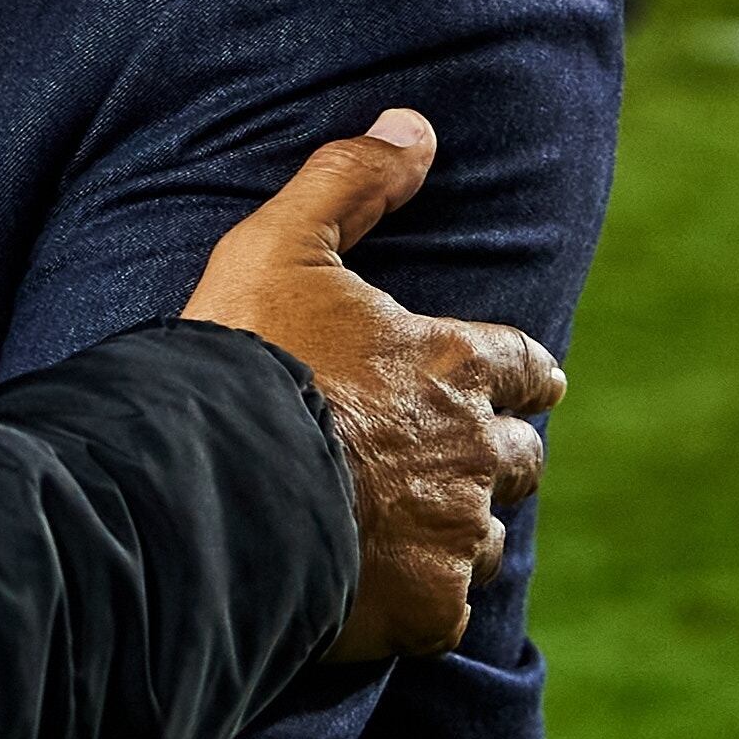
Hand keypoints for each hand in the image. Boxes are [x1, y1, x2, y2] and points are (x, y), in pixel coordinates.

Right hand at [179, 110, 565, 662]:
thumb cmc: (245, 358)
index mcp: (453, 363)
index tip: (506, 386)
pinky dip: (420, 602)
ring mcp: (455, 533)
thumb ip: (349, 180)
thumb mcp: (281, 243)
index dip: (517, 376)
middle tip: (438, 461)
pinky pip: (447, 610)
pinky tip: (375, 593)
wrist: (209, 482)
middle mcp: (474, 449)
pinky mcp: (428, 607)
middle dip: (491, 457)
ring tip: (400, 534)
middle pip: (521, 459)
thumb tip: (414, 127)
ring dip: (455, 532)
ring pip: (487, 538)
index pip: (528, 369)